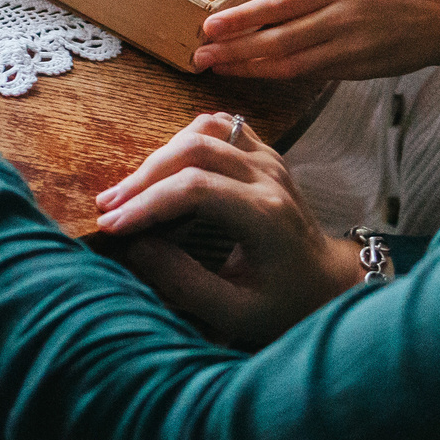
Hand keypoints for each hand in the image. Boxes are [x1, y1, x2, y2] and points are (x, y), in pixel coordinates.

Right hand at [94, 113, 366, 346]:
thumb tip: (137, 247)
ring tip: (132, 190)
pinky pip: (220, 126)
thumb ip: (185, 283)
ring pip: (205, 128)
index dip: (147, 204)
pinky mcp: (265, 153)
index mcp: (265, 215)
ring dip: (162, 154)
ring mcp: (269, 159)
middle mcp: (269, 177)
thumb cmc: (286, 304)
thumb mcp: (236, 313)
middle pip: (196, 149)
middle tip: (109, 207)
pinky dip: (184, 140)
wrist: (330, 283)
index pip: (195, 189)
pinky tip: (164, 170)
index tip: (110, 226)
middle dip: (144, 177)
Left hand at [191, 0, 439, 79]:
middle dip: (234, 49)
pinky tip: (254, 74)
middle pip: (276, 39)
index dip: (241, 19)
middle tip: (200, 56)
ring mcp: (347, 47)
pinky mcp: (355, 69)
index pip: (279, 6)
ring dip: (249, 67)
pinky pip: (309, 73)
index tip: (209, 25)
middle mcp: (339, 18)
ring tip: (217, 67)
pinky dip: (279, 75)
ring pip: (289, 62)